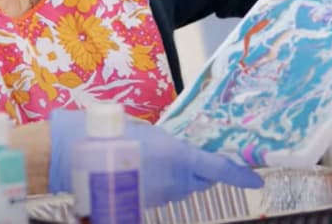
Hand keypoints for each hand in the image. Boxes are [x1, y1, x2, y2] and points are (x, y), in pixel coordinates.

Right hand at [47, 109, 263, 206]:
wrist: (76, 157)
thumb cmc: (109, 133)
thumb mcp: (145, 129)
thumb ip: (167, 142)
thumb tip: (173, 149)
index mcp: (178, 156)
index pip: (219, 169)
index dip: (240, 174)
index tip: (255, 178)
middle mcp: (174, 180)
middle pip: (201, 181)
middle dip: (203, 171)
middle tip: (197, 157)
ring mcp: (159, 195)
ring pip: (182, 188)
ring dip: (180, 177)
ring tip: (159, 159)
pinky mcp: (144, 203)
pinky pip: (163, 193)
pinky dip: (162, 183)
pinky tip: (143, 169)